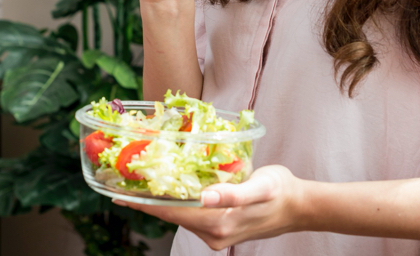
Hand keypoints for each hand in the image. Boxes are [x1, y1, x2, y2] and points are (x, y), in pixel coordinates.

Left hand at [114, 165, 303, 250]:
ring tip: (139, 186)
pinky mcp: (220, 228)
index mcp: (218, 223)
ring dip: (160, 203)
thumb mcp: (260, 186)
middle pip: (171, 216)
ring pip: (180, 216)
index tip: (119, 195)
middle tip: (122, 185)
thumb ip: (233, 193)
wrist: (299, 206)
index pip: (171, 213)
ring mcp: (216, 234)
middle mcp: (213, 234)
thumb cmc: (281, 190)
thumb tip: (204, 196)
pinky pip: (191, 216)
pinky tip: (170, 191)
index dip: (144, 204)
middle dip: (146, 202)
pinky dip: (177, 204)